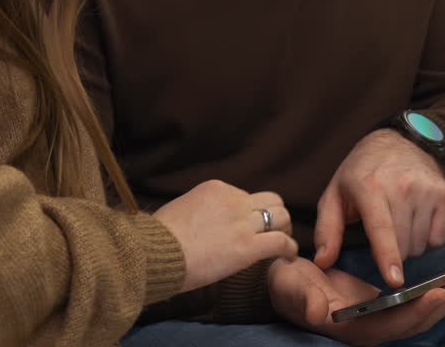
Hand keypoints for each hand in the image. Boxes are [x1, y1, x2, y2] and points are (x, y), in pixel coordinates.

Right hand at [154, 180, 298, 292]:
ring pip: (282, 217)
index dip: (252, 212)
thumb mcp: (182, 208)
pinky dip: (289, 248)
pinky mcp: (247, 247)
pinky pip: (281, 241)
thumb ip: (201, 210)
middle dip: (275, 216)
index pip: (247, 194)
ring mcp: (242, 222)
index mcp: (216, 188)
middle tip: (273, 233)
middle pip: (272, 200)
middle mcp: (233, 200)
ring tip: (282, 245)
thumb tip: (205, 222)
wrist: (155, 252)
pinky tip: (287, 256)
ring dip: (285, 230)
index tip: (248, 226)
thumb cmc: (159, 237)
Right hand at [269, 257, 444, 345]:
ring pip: (422, 314)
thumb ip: (304, 300)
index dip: (418, 311)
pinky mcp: (385, 307)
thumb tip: (321, 311)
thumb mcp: (291, 289)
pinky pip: (417, 303)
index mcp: (353, 329)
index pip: (394, 325)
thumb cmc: (287, 287)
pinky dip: (438, 290)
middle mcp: (371, 329)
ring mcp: (380, 319)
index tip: (439, 292)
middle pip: (417, 322)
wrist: (285, 284)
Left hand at [314, 129, 444, 286]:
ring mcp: (426, 190)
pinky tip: (415, 219)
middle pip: (403, 245)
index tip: (395, 280)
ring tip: (397, 222)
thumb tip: (321, 262)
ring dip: (409, 245)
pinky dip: (427, 238)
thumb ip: (326, 231)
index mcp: (369, 186)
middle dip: (391, 253)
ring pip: (421, 245)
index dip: (387, 256)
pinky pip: (439, 238)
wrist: (398, 142)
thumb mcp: (334, 195)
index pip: (381, 228)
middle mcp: (402, 186)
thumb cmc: (361, 173)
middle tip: (381, 233)